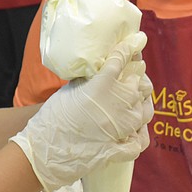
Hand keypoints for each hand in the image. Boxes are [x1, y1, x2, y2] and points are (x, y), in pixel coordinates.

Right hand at [11, 31, 152, 191]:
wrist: (45, 151)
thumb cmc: (51, 118)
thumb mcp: (68, 90)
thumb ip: (87, 79)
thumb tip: (95, 72)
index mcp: (103, 85)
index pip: (123, 58)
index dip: (131, 47)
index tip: (138, 40)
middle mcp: (119, 103)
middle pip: (140, 83)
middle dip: (137, 76)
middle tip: (131, 74)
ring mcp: (123, 127)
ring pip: (146, 109)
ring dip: (141, 103)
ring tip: (135, 100)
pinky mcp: (121, 148)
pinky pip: (140, 140)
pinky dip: (139, 134)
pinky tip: (134, 131)